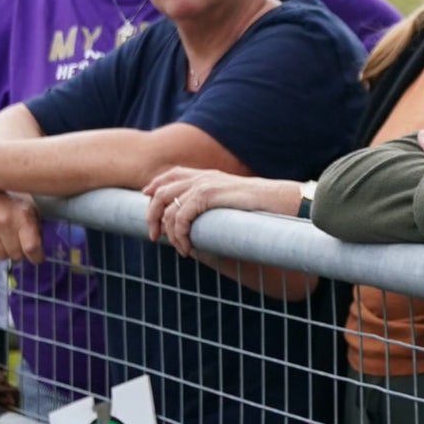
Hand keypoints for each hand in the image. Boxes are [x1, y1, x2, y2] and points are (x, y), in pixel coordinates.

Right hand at [0, 189, 44, 264]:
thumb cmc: (12, 201)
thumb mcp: (30, 210)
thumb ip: (35, 230)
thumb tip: (38, 251)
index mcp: (23, 216)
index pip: (31, 247)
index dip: (36, 256)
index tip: (36, 257)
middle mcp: (5, 220)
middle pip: (15, 254)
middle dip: (19, 251)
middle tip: (18, 243)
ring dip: (3, 250)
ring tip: (4, 238)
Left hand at [145, 167, 294, 257]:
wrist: (276, 200)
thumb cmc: (259, 205)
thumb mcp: (232, 199)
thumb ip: (216, 202)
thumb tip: (204, 220)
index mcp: (206, 175)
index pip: (170, 175)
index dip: (154, 186)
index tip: (147, 200)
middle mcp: (201, 177)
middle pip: (161, 192)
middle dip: (152, 215)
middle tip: (154, 236)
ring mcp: (203, 184)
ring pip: (168, 207)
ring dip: (169, 232)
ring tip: (180, 248)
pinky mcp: (207, 195)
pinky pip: (181, 217)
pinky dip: (180, 235)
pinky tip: (188, 247)